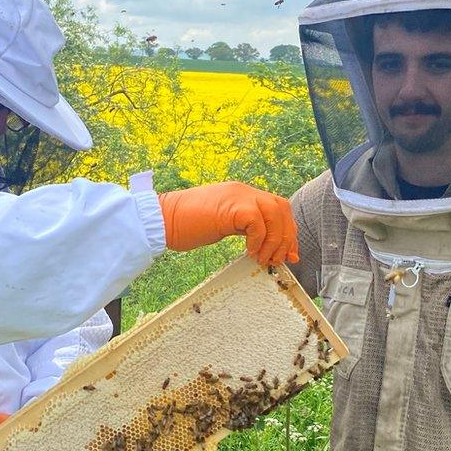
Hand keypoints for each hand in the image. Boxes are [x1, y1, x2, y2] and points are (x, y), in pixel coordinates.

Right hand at [158, 182, 298, 265]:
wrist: (161, 218)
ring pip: (275, 213)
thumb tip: (262, 245)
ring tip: (264, 259)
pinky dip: (259, 239)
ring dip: (275, 240)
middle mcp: (243, 191)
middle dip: (286, 236)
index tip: (289, 253)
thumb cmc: (186, 225)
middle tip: (279, 259)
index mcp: (242, 194)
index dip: (287, 231)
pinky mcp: (230, 207)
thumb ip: (243, 228)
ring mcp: (237, 196)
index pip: (277, 207)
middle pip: (282, 208)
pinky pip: (257, 221)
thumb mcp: (221, 223)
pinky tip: (250, 252)